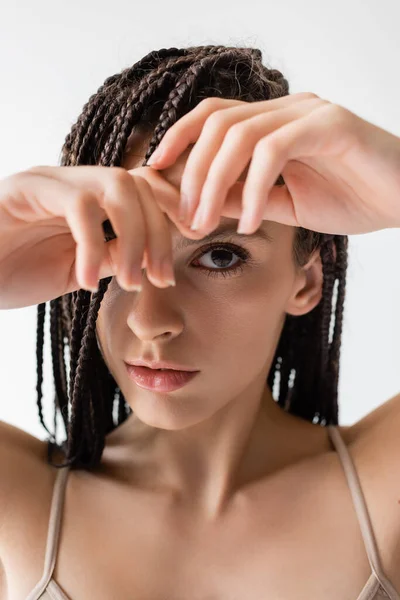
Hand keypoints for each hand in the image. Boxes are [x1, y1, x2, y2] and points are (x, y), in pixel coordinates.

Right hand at [0, 165, 180, 309]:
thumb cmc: (12, 272)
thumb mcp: (75, 270)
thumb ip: (110, 256)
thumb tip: (149, 256)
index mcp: (87, 198)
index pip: (143, 192)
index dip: (166, 224)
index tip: (170, 270)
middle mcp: (71, 181)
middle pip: (137, 184)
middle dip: (157, 233)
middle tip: (158, 278)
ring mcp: (48, 180)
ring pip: (115, 186)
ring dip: (133, 237)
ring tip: (128, 282)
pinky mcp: (24, 188)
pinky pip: (77, 204)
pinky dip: (93, 245)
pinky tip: (86, 280)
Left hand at [147, 93, 399, 235]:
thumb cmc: (352, 199)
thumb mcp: (285, 205)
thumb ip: (244, 198)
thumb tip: (199, 203)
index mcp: (275, 122)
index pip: (214, 117)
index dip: (179, 138)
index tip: (155, 171)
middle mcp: (288, 109)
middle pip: (218, 122)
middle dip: (191, 171)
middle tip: (183, 216)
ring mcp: (309, 112)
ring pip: (241, 132)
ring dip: (214, 181)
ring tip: (205, 223)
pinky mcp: (331, 125)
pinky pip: (276, 150)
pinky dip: (253, 189)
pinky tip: (250, 222)